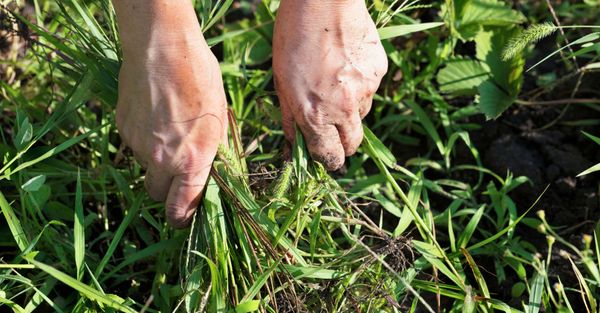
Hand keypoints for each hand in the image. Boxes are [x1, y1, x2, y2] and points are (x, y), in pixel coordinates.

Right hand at [114, 2, 226, 227]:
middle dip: (167, 191)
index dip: (183, 219)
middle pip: (157, 195)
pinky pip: (133, 146)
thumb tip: (212, 174)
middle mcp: (163, 159)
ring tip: (169, 131)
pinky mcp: (122, 129)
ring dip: (156, 162)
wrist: (162, 47)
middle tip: (178, 173)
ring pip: (145, 168)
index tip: (185, 217)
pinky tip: (154, 116)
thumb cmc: (200, 78)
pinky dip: (143, 140)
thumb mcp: (220, 118)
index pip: (181, 210)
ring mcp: (138, 145)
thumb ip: (213, 153)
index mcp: (193, 160)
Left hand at [273, 0, 387, 169]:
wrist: (324, 2)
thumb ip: (290, 118)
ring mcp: (365, 90)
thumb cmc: (293, 38)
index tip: (325, 157)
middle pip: (352, 145)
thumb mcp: (281, 82)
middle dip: (343, 144)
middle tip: (332, 130)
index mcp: (315, 115)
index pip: (329, 157)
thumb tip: (292, 145)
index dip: (327, 160)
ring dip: (350, 111)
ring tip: (334, 83)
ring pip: (361, 115)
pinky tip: (346, 65)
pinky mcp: (378, 72)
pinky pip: (370, 90)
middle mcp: (344, 109)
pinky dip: (359, 86)